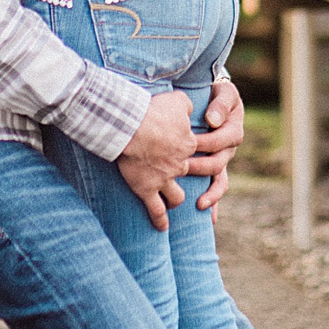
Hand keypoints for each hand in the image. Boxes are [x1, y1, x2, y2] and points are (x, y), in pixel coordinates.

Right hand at [117, 89, 196, 228]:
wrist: (131, 126)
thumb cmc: (153, 110)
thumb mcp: (177, 100)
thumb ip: (187, 105)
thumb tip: (189, 106)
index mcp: (189, 145)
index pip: (198, 153)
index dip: (194, 152)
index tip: (189, 151)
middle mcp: (180, 165)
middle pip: (190, 176)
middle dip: (188, 177)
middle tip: (184, 178)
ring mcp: (164, 179)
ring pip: (176, 197)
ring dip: (176, 200)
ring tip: (173, 203)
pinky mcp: (146, 189)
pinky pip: (156, 210)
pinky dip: (160, 220)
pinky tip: (162, 228)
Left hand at [188, 77, 244, 210]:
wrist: (211, 97)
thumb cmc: (216, 94)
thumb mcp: (224, 93)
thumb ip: (220, 104)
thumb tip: (212, 121)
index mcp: (234, 130)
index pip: (222, 139)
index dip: (208, 142)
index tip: (190, 142)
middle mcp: (230, 148)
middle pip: (219, 163)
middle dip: (201, 167)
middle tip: (182, 168)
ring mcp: (223, 160)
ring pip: (220, 181)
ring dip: (210, 194)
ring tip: (198, 204)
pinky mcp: (215, 168)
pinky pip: (217, 188)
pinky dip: (213, 203)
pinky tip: (208, 218)